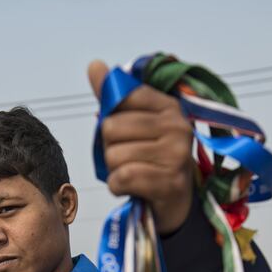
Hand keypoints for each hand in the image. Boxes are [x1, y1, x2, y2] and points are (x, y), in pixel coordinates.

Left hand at [88, 60, 193, 234]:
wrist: (176, 205)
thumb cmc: (152, 163)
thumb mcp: (137, 127)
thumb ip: (115, 98)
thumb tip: (94, 65)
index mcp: (169, 106)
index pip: (120, 97)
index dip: (111, 120)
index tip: (127, 135)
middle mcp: (177, 126)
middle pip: (110, 128)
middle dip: (110, 150)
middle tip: (131, 161)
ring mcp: (176, 155)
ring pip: (113, 156)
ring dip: (114, 171)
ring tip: (134, 176)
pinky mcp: (169, 183)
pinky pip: (122, 178)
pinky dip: (117, 187)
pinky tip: (131, 189)